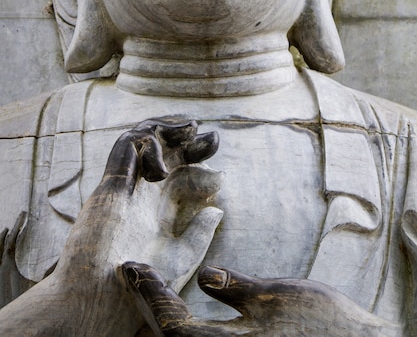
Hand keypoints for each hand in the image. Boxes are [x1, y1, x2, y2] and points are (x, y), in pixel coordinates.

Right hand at [0, 118, 222, 335]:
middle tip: (212, 140)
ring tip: (190, 128)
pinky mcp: (110, 184)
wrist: (103, 302)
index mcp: (159, 210)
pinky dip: (146, 143)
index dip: (201, 169)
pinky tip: (162, 165)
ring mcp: (127, 186)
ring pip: (143, 141)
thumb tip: (217, 209)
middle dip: (188, 141)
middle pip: (166, 153)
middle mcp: (144, 194)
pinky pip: (125, 148)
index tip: (220, 177)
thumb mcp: (182, 258)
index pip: (181, 175)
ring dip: (168, 129)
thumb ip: (200, 233)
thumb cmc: (141, 286)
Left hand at [122, 263, 399, 336]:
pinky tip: (175, 302)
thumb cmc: (321, 323)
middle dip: (145, 304)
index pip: (173, 326)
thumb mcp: (277, 298)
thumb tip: (204, 275)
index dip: (151, 295)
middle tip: (127, 273)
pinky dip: (180, 322)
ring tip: (143, 283)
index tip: (133, 267)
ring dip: (157, 312)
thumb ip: (237, 290)